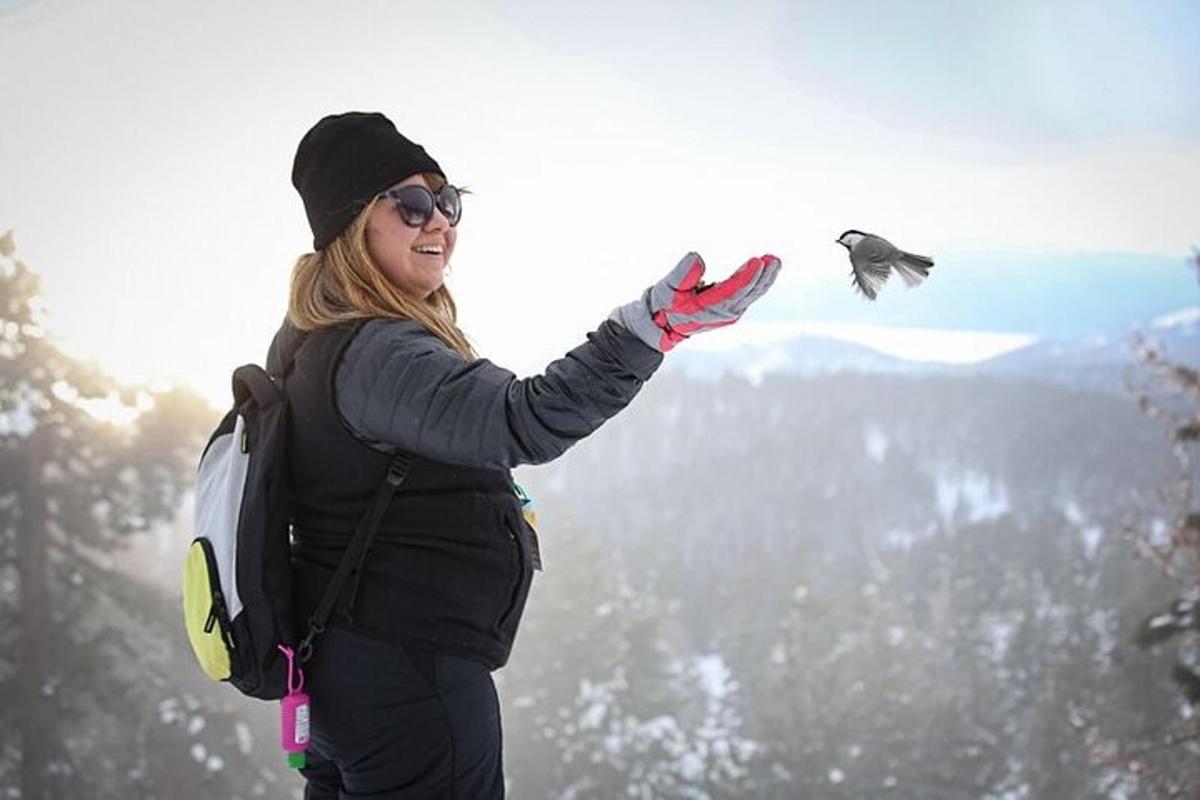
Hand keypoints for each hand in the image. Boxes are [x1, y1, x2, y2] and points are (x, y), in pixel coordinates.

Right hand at [610, 252, 781, 352]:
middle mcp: (724, 312)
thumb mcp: (667, 288)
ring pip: (753, 294)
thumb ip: (681, 274)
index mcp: (708, 308)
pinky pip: (750, 294)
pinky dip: (760, 281)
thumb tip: (697, 257)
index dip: (746, 277)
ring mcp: (731, 311)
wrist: (664, 324)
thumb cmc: (665, 304)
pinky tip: (767, 269)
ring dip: (766, 278)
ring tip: (775, 261)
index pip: (732, 291)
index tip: (757, 261)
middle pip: (749, 293)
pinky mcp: (733, 308)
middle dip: (763, 276)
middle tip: (773, 259)